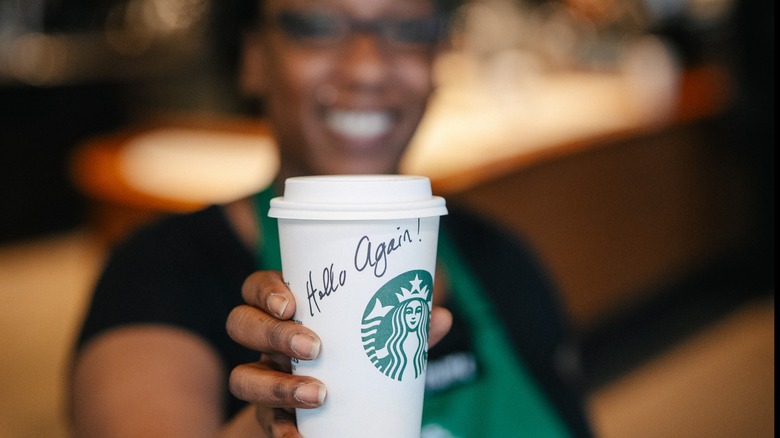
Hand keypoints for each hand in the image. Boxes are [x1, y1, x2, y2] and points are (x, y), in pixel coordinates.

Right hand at [226, 270, 451, 436]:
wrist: (330, 411)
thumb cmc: (354, 358)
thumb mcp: (374, 340)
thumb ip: (403, 328)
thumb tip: (440, 316)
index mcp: (287, 311)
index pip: (256, 289)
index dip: (265, 292)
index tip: (291, 303)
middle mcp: (266, 342)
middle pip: (241, 324)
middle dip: (272, 333)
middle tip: (314, 347)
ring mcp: (263, 378)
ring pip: (242, 376)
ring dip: (276, 385)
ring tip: (317, 394)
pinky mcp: (269, 416)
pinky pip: (264, 422)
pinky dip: (282, 430)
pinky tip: (300, 437)